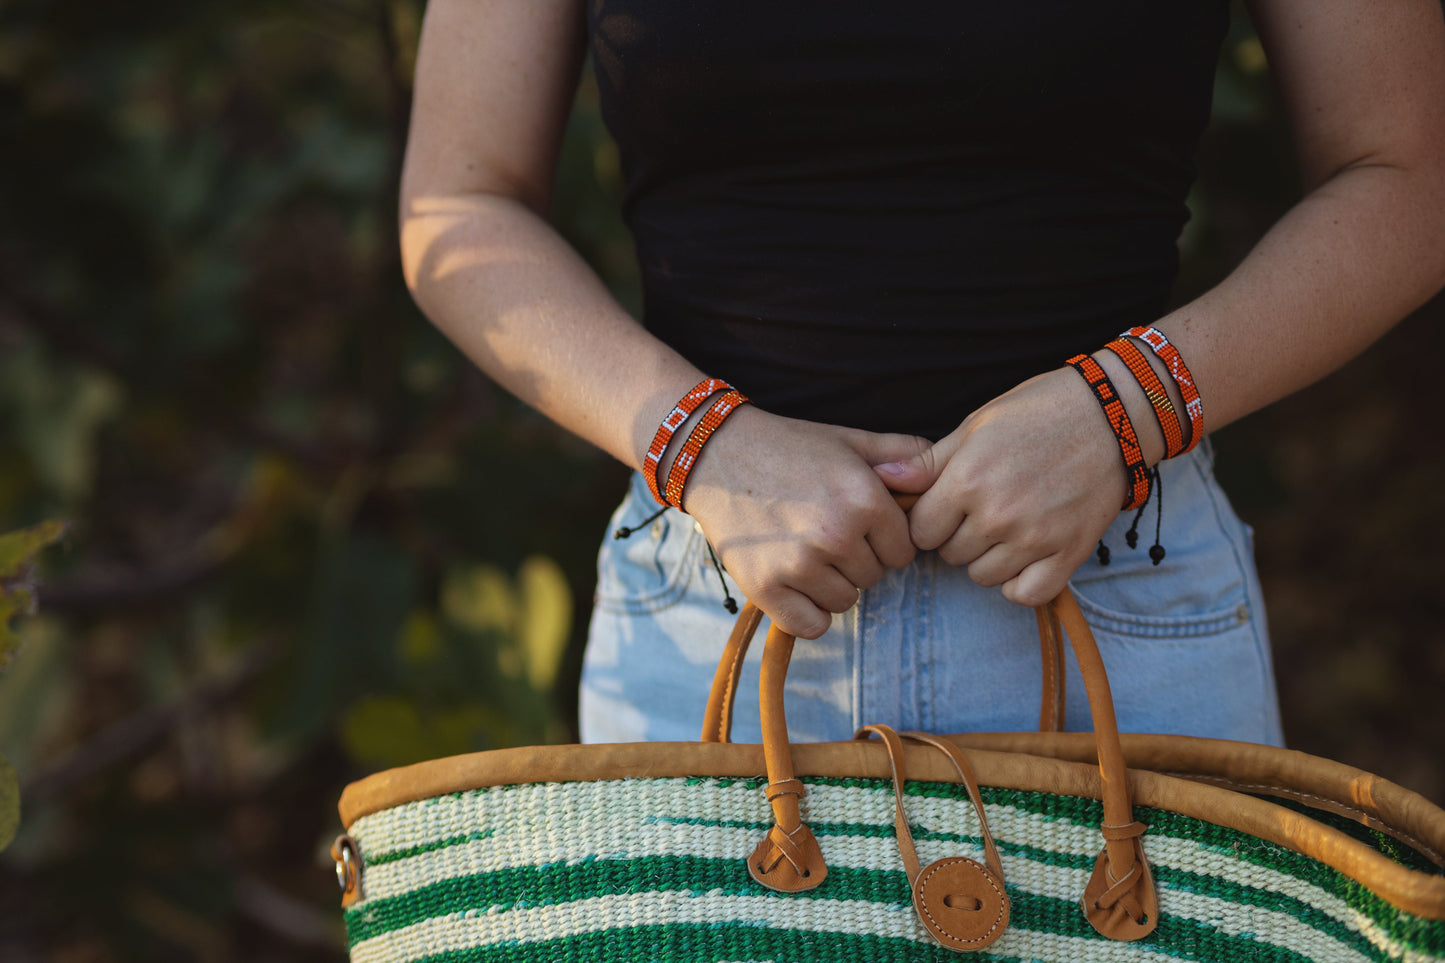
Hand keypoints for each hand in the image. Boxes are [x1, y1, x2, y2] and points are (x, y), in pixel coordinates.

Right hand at [681, 406, 929, 638]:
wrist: (718, 453)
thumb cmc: (791, 446)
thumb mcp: (852, 440)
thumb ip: (905, 453)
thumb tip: (943, 476)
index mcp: (864, 499)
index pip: (903, 552)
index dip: (883, 540)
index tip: (858, 526)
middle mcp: (835, 534)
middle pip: (874, 577)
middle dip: (857, 560)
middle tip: (824, 532)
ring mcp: (798, 564)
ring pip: (845, 601)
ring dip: (831, 584)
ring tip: (806, 550)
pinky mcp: (765, 587)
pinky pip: (810, 625)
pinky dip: (806, 611)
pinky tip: (794, 582)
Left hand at [874, 367, 1132, 606]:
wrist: (1110, 414)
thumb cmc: (1036, 412)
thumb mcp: (974, 427)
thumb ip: (927, 464)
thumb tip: (881, 480)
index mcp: (967, 481)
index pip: (920, 532)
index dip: (929, 520)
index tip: (946, 507)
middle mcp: (997, 515)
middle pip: (950, 555)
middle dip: (957, 536)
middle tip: (981, 510)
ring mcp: (1034, 539)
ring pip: (983, 576)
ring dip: (987, 558)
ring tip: (1005, 526)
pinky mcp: (1069, 553)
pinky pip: (1026, 593)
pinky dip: (1019, 582)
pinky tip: (1023, 557)